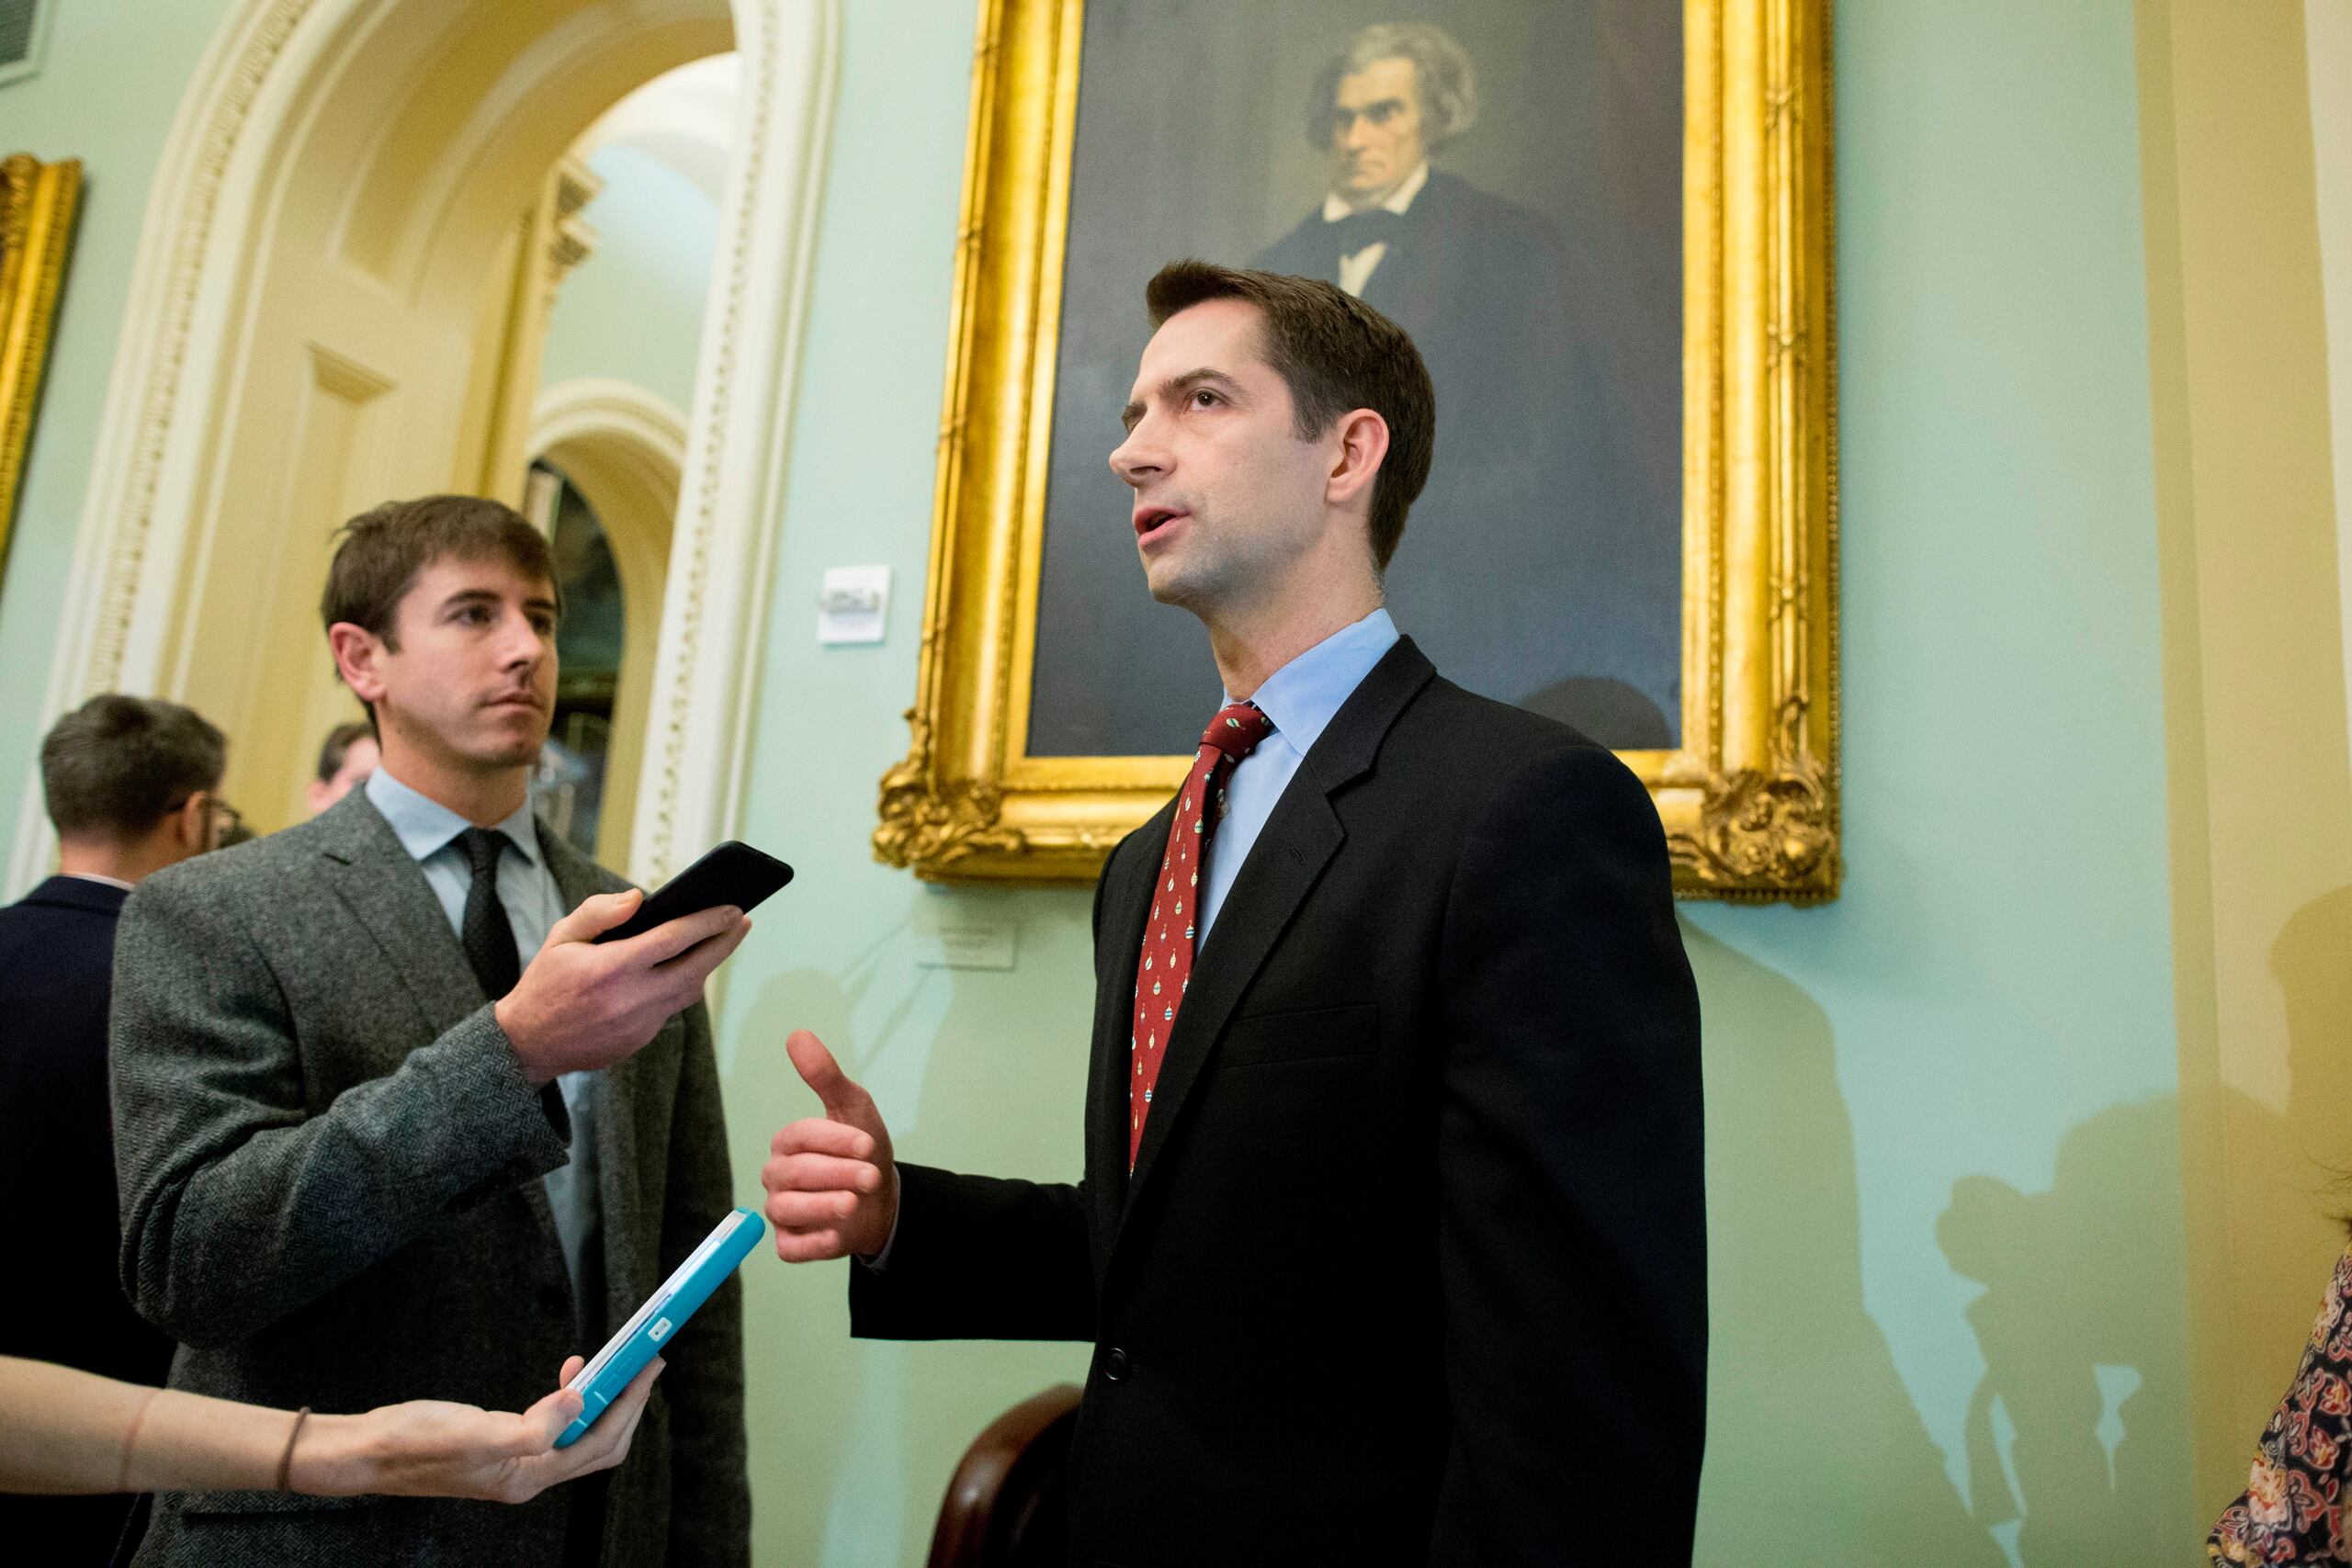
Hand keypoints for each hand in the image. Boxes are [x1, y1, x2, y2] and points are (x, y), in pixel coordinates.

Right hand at [292, 1355, 660, 1502]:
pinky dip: (570, 1399)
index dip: (628, 1404)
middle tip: (646, 1362)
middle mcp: (528, 1474)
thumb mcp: (474, 1432)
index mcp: (527, 1477)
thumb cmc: (413, 1442)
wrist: (367, 1451)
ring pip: (578, 1434)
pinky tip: (567, 1374)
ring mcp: (516, 1461)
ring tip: (614, 1363)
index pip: (598, 1443)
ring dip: (602, 1398)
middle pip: (598, 1443)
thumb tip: (580, 1402)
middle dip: (627, 1403)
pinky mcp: (503, 1445)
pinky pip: (554, 1424)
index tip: (648, 1367)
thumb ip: (532, 1425)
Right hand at [495, 891, 749, 1082]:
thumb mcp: (561, 937)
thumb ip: (599, 912)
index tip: (732, 907)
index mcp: (611, 968)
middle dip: (724, 942)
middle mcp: (631, 999)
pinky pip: (671, 1008)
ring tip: (719, 939)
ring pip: (689, 991)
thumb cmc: (545, 983)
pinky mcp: (640, 1041)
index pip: (674, 938)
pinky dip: (681, 986)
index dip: (708, 921)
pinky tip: (686, 967)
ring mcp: (639, 1024)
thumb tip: (640, 897)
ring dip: (707, 965)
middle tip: (742, 920)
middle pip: (696, 967)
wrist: (527, 1044)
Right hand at [762, 1030, 897, 1260]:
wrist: (882, 1200)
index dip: (835, 1140)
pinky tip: (839, 1234)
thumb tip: (797, 1034)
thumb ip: (826, 1076)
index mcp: (789, 1141)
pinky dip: (814, 1243)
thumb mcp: (854, 1109)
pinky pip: (791, 1248)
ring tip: (854, 1203)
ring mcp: (781, 1210)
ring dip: (824, 1206)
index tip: (868, 1144)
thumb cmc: (863, 1151)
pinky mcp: (791, 1243)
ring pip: (787, 1210)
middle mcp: (778, 1175)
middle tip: (872, 1175)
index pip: (801, 1137)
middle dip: (838, 1173)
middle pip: (795, 1174)